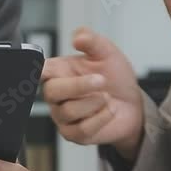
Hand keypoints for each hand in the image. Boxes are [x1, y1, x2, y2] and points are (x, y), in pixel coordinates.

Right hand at [42, 28, 144, 159]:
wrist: (131, 104)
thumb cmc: (115, 78)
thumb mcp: (107, 53)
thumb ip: (92, 41)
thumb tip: (78, 36)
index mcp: (58, 72)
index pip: (39, 71)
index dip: (40, 71)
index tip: (46, 70)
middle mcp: (56, 95)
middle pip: (52, 92)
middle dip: (79, 86)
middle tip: (102, 80)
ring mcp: (62, 116)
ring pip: (69, 111)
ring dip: (95, 102)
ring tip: (107, 97)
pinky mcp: (72, 134)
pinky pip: (82, 128)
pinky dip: (101, 117)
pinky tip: (108, 110)